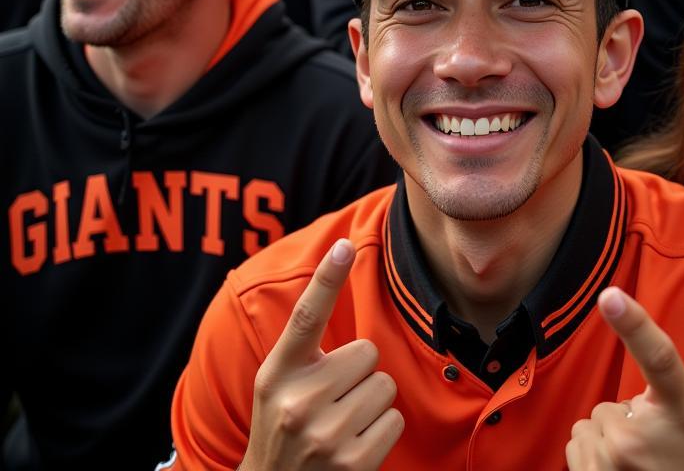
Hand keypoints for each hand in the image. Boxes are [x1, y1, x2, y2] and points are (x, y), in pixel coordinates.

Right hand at [239, 240, 403, 470]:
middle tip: (333, 401)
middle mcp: (296, 401)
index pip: (307, 317)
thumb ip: (305, 348)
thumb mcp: (278, 383)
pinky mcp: (351, 463)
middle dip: (359, 374)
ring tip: (341, 426)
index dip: (327, 279)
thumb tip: (339, 285)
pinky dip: (382, 432)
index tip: (343, 245)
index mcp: (277, 373)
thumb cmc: (284, 426)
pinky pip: (394, 420)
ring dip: (371, 404)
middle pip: (367, 352)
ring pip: (384, 386)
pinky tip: (353, 447)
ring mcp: (324, 435)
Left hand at [565, 288, 683, 470]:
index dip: (635, 323)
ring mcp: (620, 459)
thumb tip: (616, 361)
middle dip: (625, 424)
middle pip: (608, 406)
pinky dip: (592, 460)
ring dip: (607, 444)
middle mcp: (647, 432)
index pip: (659, 357)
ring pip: (590, 428)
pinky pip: (576, 448)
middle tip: (656, 451)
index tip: (610, 296)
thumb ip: (660, 388)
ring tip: (641, 466)